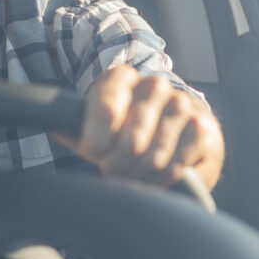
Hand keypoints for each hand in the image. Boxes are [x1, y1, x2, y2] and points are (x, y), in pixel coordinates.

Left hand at [74, 65, 223, 189]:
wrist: (177, 130)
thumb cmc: (127, 128)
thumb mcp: (96, 125)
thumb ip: (74, 126)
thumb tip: (56, 125)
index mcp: (121, 78)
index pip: (104, 110)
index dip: (95, 142)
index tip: (94, 153)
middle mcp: (153, 85)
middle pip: (129, 141)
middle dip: (117, 166)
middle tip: (113, 171)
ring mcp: (181, 104)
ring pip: (153, 156)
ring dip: (139, 176)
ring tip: (132, 176)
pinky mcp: (203, 127)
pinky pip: (177, 164)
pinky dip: (162, 179)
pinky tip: (155, 176)